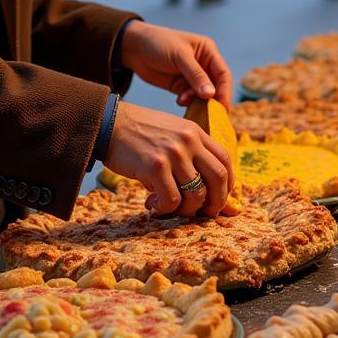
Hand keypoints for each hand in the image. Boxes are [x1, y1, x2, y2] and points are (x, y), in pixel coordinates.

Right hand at [105, 102, 231, 216]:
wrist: (109, 124)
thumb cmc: (139, 134)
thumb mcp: (172, 132)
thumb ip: (189, 151)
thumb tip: (204, 188)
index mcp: (195, 131)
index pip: (225, 159)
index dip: (228, 183)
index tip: (219, 197)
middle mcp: (188, 141)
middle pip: (218, 177)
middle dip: (216, 202)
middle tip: (204, 213)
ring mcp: (173, 153)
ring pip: (196, 194)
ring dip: (186, 209)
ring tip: (171, 208)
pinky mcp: (155, 166)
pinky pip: (172, 199)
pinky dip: (165, 209)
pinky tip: (152, 204)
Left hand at [120, 20, 232, 107]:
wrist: (133, 47)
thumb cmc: (158, 43)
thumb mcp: (179, 56)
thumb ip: (196, 76)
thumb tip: (211, 94)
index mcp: (208, 51)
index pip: (223, 74)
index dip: (225, 91)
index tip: (222, 107)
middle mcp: (204, 64)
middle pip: (216, 86)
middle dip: (212, 100)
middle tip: (209, 114)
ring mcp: (192, 77)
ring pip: (203, 95)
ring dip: (197, 101)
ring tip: (183, 100)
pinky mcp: (180, 86)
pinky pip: (190, 98)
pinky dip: (187, 101)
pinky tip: (179, 100)